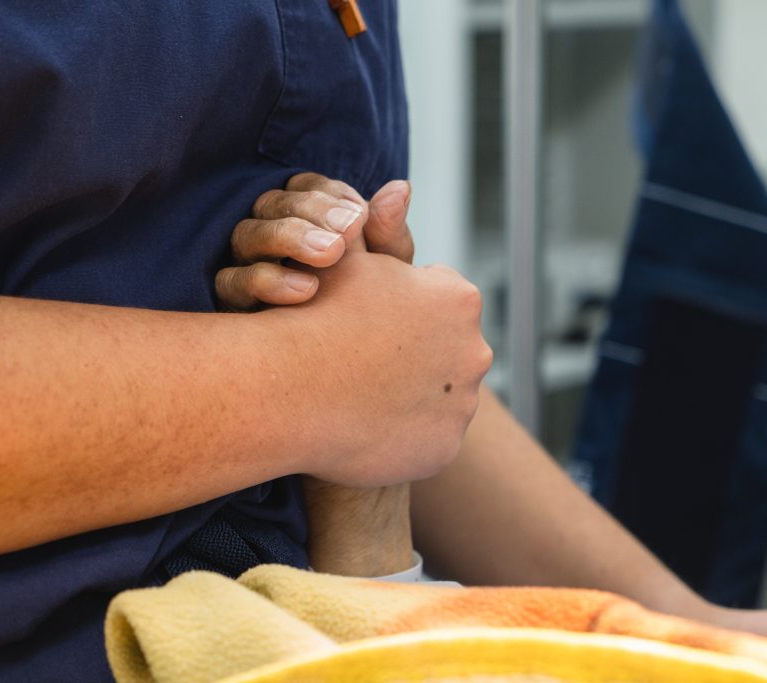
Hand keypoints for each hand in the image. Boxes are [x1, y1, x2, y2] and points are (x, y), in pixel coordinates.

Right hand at [216, 173, 413, 309]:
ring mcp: (246, 267)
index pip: (304, 187)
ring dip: (288, 238)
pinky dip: (267, 281)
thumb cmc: (370, 311)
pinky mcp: (234, 303)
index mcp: (304, 220)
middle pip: (272, 204)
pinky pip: (232, 282)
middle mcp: (269, 238)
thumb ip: (388, 232)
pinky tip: (307, 290)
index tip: (360, 214)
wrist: (351, 369)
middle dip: (311, 211)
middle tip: (349, 230)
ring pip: (247, 236)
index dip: (329, 194)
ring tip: (331, 254)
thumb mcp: (386, 271)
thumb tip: (400, 189)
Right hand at [216, 175, 427, 573]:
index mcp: (459, 298)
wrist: (291, 397)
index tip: (365, 317)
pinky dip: (411, 432)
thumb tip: (400, 188)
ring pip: (442, 393)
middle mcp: (475, 349)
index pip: (438, 299)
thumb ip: (379, 230)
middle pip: (445, 346)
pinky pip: (432, 435)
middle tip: (364, 360)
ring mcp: (463, 402)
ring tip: (365, 394)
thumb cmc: (314, 315)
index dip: (396, 306)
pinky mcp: (447, 447)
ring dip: (416, 392)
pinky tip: (373, 425)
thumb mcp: (347, 264)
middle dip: (413, 350)